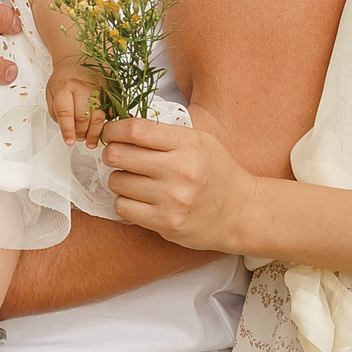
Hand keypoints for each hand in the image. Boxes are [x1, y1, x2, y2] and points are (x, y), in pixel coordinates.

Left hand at [48, 64, 105, 146]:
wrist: (79, 56)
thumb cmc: (64, 77)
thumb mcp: (51, 92)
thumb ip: (55, 112)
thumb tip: (67, 130)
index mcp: (64, 86)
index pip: (65, 113)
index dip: (68, 131)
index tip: (69, 141)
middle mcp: (82, 86)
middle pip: (83, 117)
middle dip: (81, 133)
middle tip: (80, 139)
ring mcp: (99, 87)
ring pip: (99, 116)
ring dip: (95, 132)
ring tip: (91, 141)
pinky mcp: (111, 88)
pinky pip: (112, 110)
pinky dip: (108, 122)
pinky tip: (102, 127)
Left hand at [99, 117, 262, 254]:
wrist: (241, 213)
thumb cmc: (217, 173)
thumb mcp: (200, 142)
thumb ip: (165, 134)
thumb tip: (123, 128)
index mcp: (188, 144)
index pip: (136, 130)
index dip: (114, 129)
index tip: (110, 133)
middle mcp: (180, 170)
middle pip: (119, 155)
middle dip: (112, 154)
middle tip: (119, 157)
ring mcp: (172, 199)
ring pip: (117, 182)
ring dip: (119, 180)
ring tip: (135, 180)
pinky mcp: (166, 223)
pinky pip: (123, 207)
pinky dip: (125, 202)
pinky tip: (139, 199)